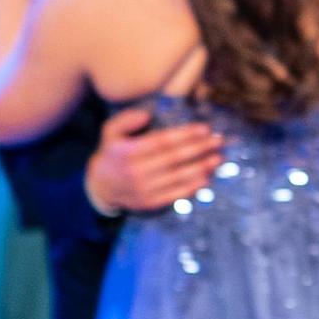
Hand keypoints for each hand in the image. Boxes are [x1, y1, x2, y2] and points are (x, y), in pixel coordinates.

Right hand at [85, 103, 224, 217]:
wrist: (100, 187)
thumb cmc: (111, 154)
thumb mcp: (110, 132)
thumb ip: (126, 120)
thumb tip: (147, 115)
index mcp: (128, 151)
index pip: (162, 141)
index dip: (185, 135)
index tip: (204, 128)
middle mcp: (136, 170)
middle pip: (174, 158)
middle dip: (199, 148)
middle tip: (218, 141)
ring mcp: (144, 188)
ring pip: (178, 176)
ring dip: (201, 167)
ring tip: (218, 158)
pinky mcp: (150, 202)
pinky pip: (175, 194)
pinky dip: (192, 187)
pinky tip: (206, 178)